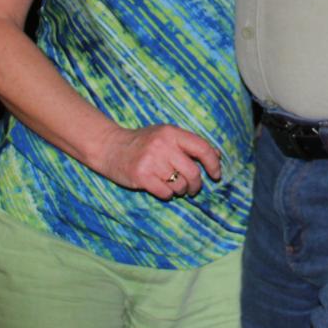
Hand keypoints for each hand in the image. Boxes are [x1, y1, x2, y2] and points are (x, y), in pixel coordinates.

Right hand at [93, 123, 222, 200]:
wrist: (110, 147)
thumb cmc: (142, 142)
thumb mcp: (166, 135)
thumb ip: (189, 144)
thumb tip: (217, 156)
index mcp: (172, 133)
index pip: (202, 148)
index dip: (213, 164)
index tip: (216, 175)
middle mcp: (162, 145)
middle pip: (193, 172)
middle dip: (196, 185)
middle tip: (192, 188)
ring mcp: (151, 161)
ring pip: (180, 185)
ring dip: (180, 190)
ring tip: (172, 185)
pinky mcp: (141, 176)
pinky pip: (165, 193)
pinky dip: (167, 194)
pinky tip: (160, 187)